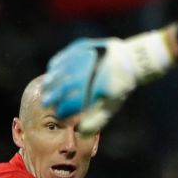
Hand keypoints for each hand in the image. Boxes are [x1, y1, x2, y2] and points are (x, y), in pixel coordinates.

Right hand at [42, 31, 172, 133]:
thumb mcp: (111, 105)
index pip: (73, 102)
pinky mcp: (83, 46)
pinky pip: (65, 55)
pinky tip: (51, 71)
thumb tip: (82, 131)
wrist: (131, 59)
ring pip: (62, 70)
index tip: (58, 115)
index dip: (63, 110)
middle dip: (53, 95)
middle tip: (45, 102)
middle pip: (64, 86)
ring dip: (52, 80)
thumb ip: (97, 120)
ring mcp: (85, 57)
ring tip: (45, 89)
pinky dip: (57, 63)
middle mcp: (89, 71)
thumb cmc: (119, 86)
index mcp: (96, 87)